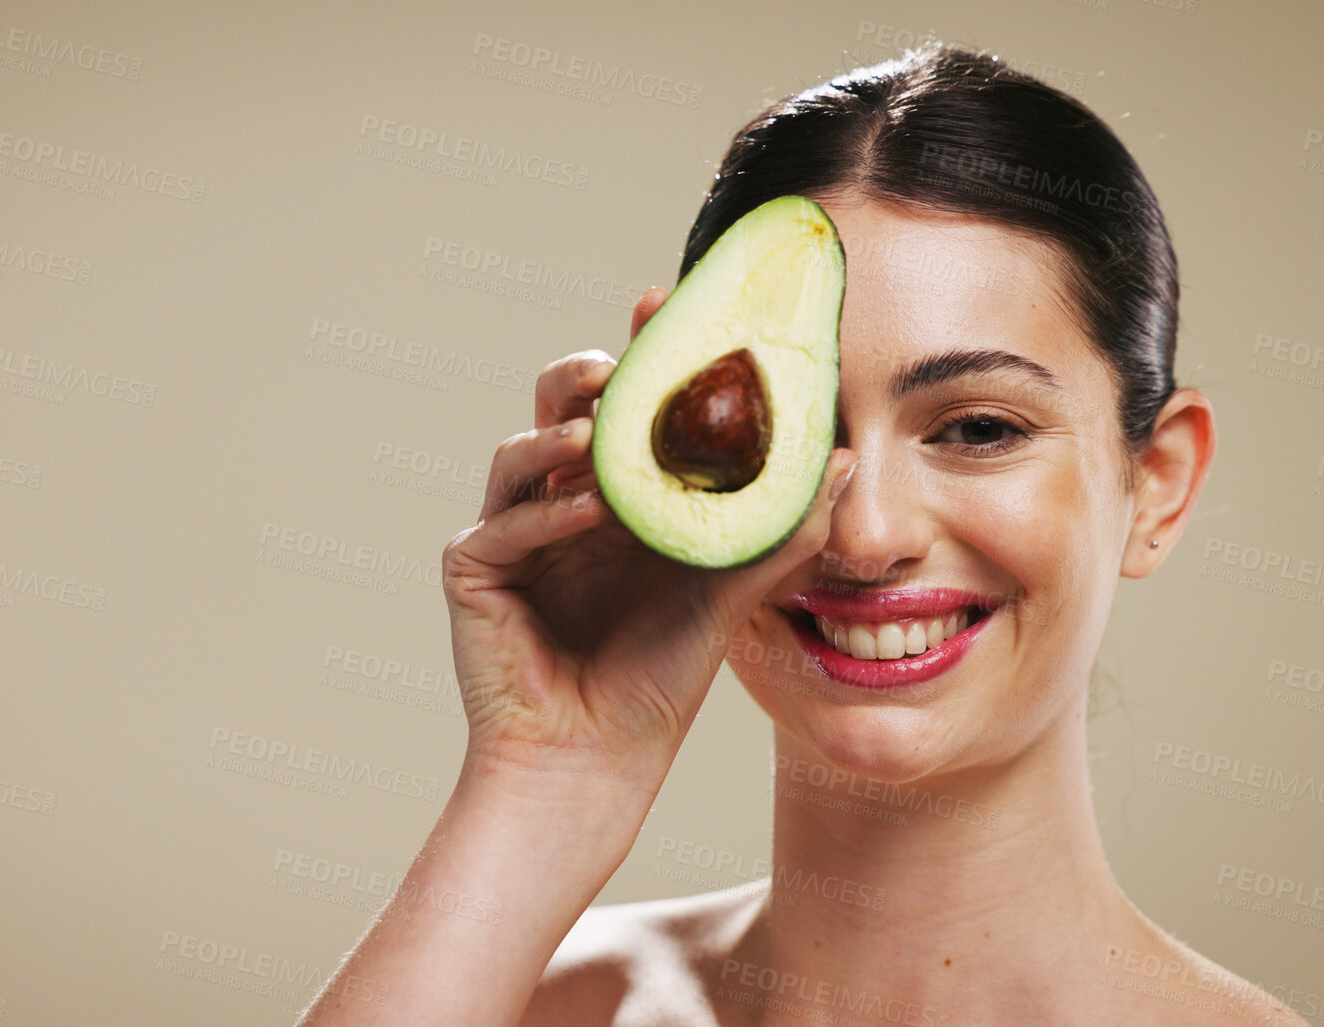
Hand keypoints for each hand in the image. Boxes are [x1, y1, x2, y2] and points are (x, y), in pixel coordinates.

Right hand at [441, 287, 856, 793]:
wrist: (596, 762)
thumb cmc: (655, 679)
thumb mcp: (730, 592)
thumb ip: (781, 528)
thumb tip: (848, 457)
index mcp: (615, 493)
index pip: (626, 404)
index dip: (641, 350)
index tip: (665, 299)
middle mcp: (558, 500)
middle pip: (558, 406)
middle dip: (588, 375)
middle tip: (624, 364)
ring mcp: (511, 532)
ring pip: (518, 452)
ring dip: (560, 434)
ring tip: (603, 429)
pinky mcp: (475, 572)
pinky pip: (501, 524)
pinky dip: (545, 510)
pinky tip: (589, 505)